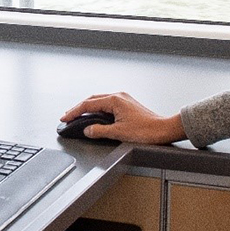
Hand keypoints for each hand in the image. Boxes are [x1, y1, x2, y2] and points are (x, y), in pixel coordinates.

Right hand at [61, 92, 185, 143]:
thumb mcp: (119, 133)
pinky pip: (107, 103)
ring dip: (87, 108)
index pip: (87, 105)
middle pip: (92, 100)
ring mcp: (123, 99)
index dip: (74, 112)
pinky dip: (97, 109)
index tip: (65, 118)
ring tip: (78, 116)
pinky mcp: (127, 104)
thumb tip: (87, 130)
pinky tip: (94, 115)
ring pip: (99, 101)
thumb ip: (99, 131)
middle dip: (78, 108)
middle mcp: (118, 96)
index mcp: (114, 100)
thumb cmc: (147, 130)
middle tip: (68, 116)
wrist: (165, 129)